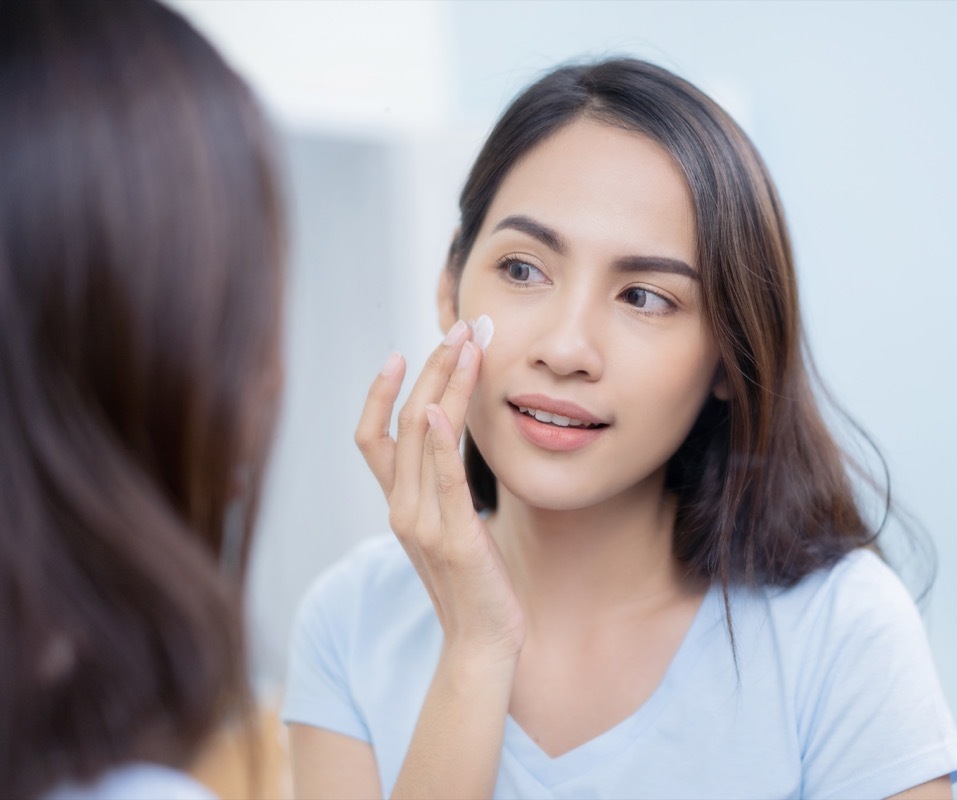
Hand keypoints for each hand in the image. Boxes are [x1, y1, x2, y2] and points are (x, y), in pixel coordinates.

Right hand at [355, 320, 524, 660]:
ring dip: (445, 385)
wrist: (481, 641)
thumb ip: (439, 489)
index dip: (380, 392)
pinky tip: (448, 408)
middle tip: (458, 329)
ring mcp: (424, 523)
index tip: (402, 351)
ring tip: (468, 346)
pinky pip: (442, 480)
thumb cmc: (473, 581)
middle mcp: (402, 509)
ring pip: (423, 438)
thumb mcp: (449, 527)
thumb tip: (449, 444)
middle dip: (430, 370)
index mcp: (398, 504)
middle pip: (404, 423)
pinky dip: (442, 442)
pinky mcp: (455, 537)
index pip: (372, 436)